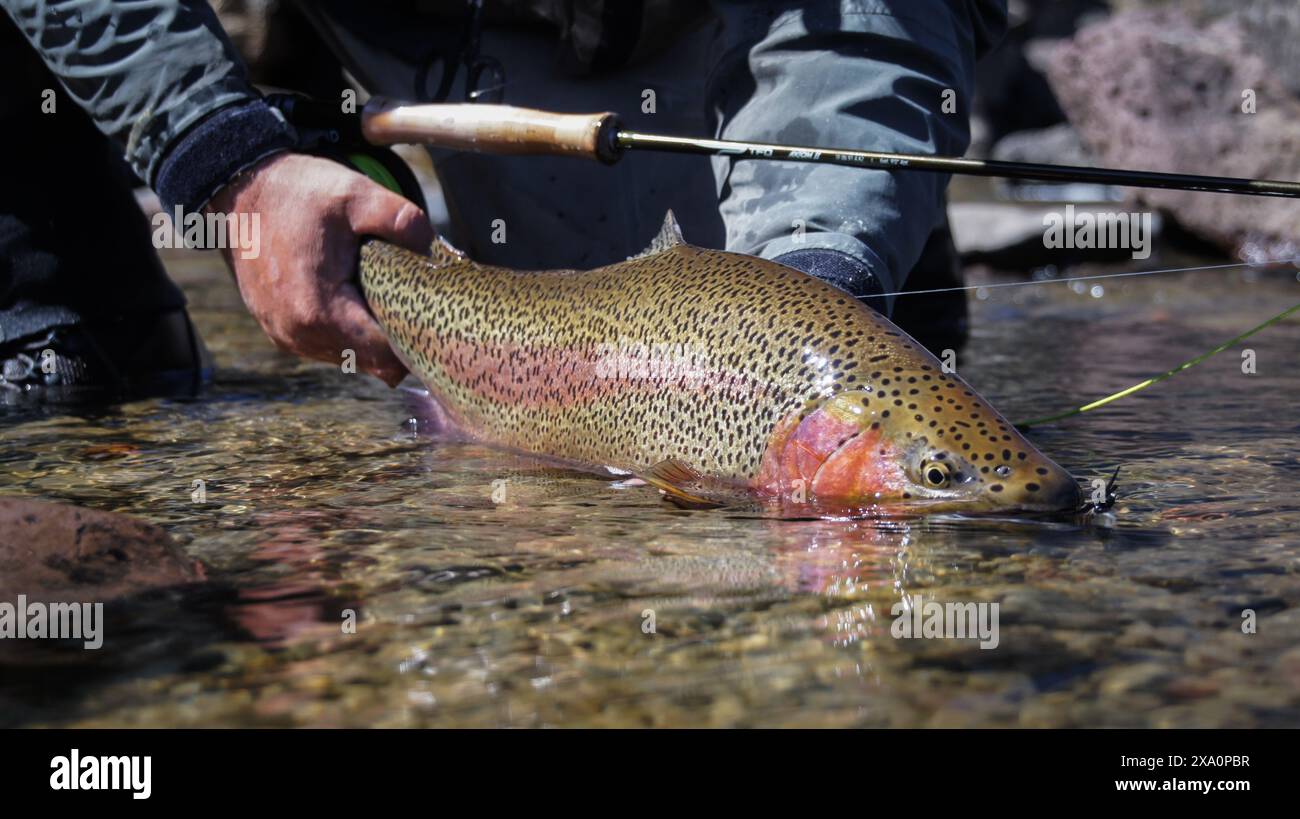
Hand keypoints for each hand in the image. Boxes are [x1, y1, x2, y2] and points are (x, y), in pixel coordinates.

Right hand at [207, 152, 432, 385]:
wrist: (240, 190)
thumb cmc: (300, 193)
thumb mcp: (357, 195)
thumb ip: (403, 221)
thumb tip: (439, 252)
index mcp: (319, 309)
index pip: (387, 353)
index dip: (417, 337)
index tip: (435, 313)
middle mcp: (299, 334)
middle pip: (373, 363)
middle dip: (399, 338)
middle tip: (417, 302)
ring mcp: (286, 338)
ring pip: (352, 359)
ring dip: (373, 337)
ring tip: (384, 296)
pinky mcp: (280, 333)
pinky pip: (329, 348)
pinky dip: (350, 332)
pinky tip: (358, 300)